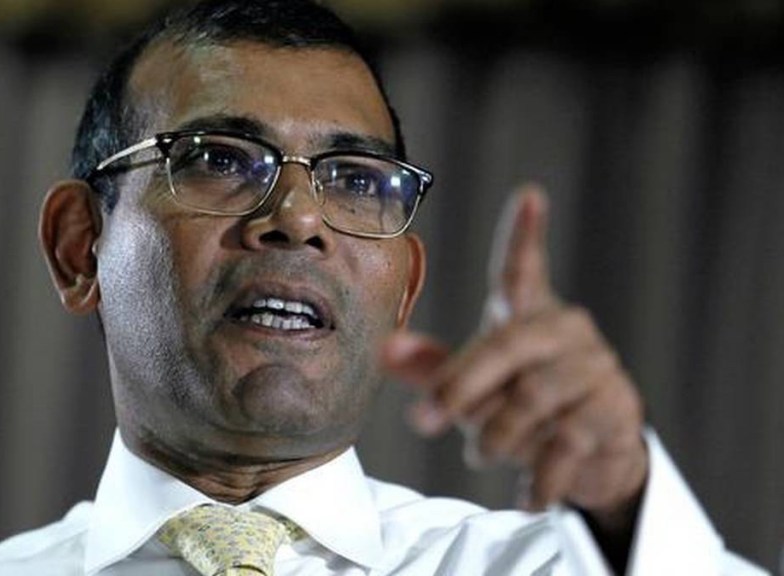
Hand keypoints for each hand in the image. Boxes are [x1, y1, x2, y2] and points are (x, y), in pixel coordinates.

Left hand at [382, 185, 648, 524]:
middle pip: (504, 349)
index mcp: (530, 315)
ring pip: (529, 403)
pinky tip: (523, 495)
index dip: (524, 234)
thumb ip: (432, 368)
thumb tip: (384, 350)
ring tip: (481, 456)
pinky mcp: (615, 415)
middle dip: (458, 388)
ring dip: (494, 438)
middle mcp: (566, 333)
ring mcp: (595, 372)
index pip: (523, 269)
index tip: (529, 194)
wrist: (597, 453)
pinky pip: (564, 447)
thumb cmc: (524, 402)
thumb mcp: (477, 384)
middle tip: (424, 420)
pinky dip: (536, 478)